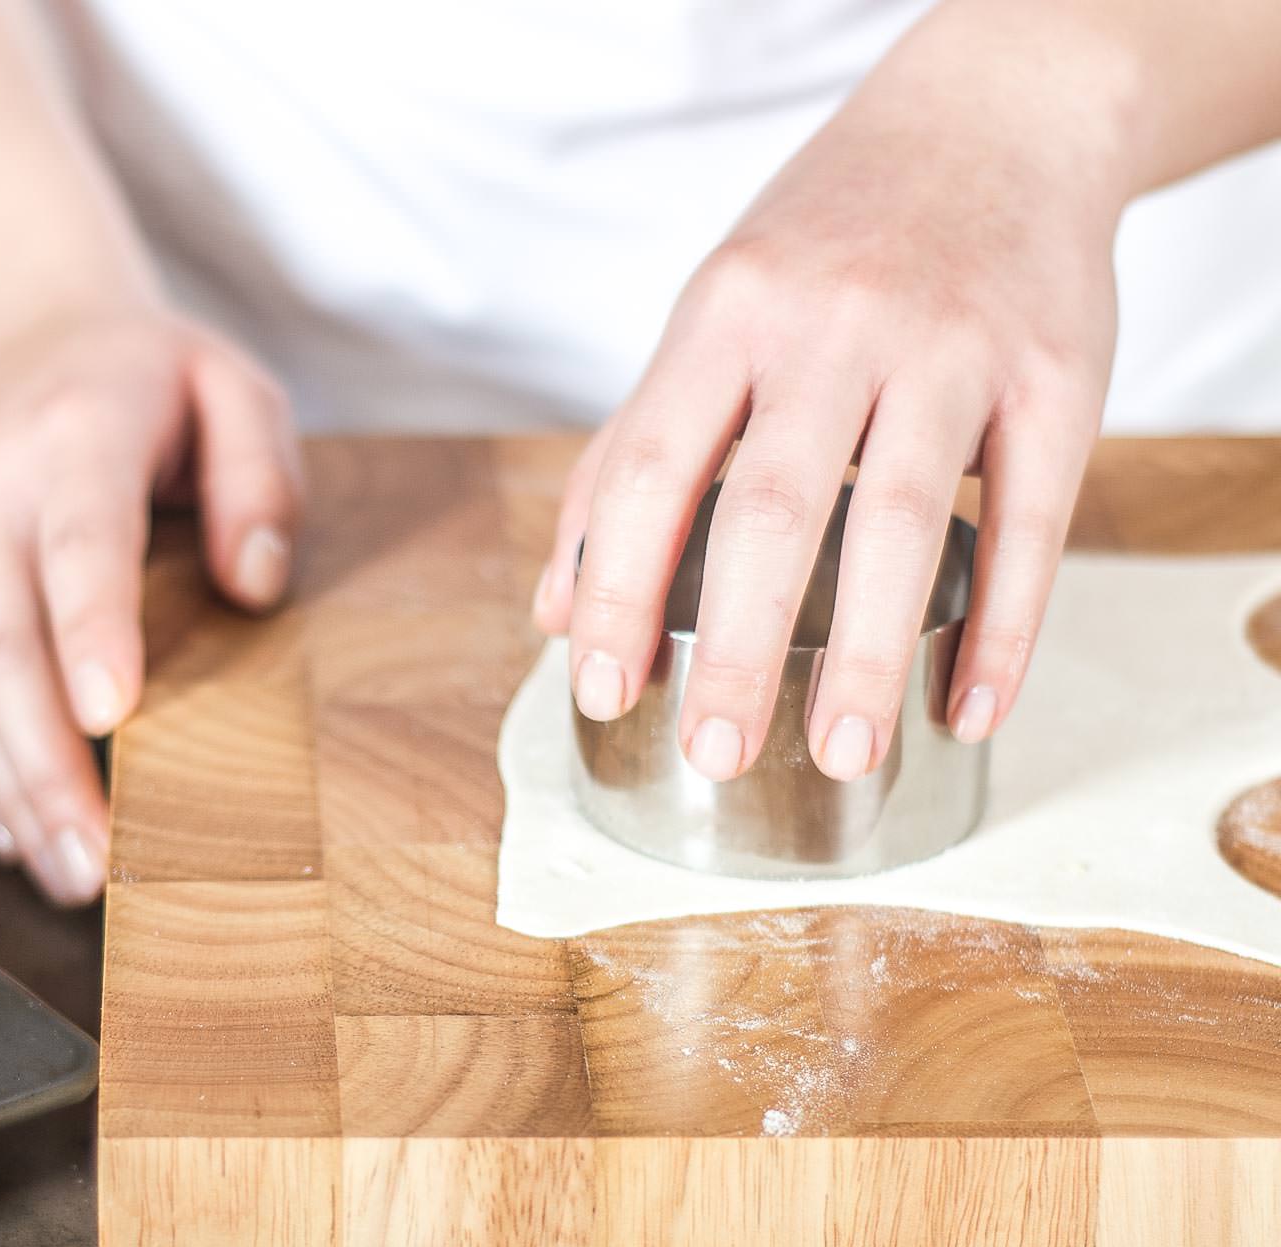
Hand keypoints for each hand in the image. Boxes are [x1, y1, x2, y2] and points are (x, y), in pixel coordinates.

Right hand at [0, 306, 301, 904]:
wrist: (12, 333)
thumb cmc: (143, 379)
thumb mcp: (234, 386)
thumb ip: (261, 477)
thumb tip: (254, 584)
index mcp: (73, 437)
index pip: (79, 543)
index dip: (89, 630)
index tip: (109, 718)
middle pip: (0, 644)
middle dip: (44, 764)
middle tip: (96, 862)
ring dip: (4, 791)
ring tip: (66, 875)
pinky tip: (6, 834)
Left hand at [533, 24, 1123, 781]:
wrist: (995, 119)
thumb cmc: (827, 243)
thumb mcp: (713, 317)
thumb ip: (631, 459)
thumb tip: (559, 612)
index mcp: (728, 314)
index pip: (652, 469)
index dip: (620, 589)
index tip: (602, 690)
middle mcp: (834, 326)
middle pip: (774, 508)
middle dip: (740, 649)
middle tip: (714, 755)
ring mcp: (952, 346)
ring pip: (904, 520)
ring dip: (872, 657)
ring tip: (843, 757)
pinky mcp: (1058, 373)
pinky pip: (1035, 520)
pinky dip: (1007, 628)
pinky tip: (971, 710)